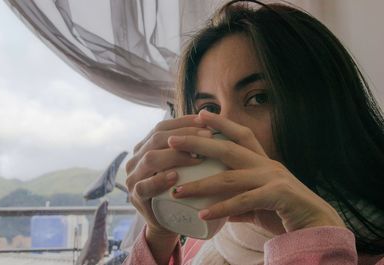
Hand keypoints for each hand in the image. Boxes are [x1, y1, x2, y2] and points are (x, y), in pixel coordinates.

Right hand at [125, 115, 212, 235]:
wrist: (168, 222)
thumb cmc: (180, 188)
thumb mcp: (182, 164)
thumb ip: (188, 147)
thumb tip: (212, 124)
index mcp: (145, 146)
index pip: (162, 127)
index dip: (183, 122)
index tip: (205, 121)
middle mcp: (136, 158)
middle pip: (157, 139)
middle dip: (184, 135)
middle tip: (208, 137)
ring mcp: (133, 177)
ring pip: (150, 158)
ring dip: (175, 155)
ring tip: (197, 157)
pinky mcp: (136, 197)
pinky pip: (144, 186)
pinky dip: (159, 180)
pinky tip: (175, 176)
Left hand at [168, 110, 345, 233]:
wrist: (318, 225)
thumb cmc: (285, 211)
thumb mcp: (258, 201)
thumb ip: (238, 201)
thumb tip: (216, 206)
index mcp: (263, 161)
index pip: (241, 134)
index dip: (221, 122)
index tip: (199, 114)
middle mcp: (267, 165)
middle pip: (228, 148)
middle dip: (198, 143)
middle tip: (172, 140)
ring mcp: (272, 179)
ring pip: (229, 178)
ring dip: (200, 185)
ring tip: (177, 190)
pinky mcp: (277, 196)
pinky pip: (243, 202)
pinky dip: (221, 208)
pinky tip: (202, 214)